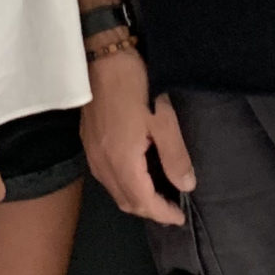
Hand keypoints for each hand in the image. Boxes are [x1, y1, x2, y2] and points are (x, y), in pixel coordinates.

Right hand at [81, 45, 195, 224]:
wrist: (102, 57)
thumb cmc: (136, 85)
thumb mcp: (163, 120)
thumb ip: (174, 157)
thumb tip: (186, 186)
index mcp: (121, 161)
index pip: (143, 202)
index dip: (163, 214)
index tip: (180, 217)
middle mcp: (102, 164)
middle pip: (126, 201)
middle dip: (150, 211)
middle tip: (171, 208)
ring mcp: (92, 154)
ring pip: (114, 191)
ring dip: (136, 199)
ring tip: (158, 194)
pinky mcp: (88, 143)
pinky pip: (106, 177)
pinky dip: (123, 185)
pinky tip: (137, 175)